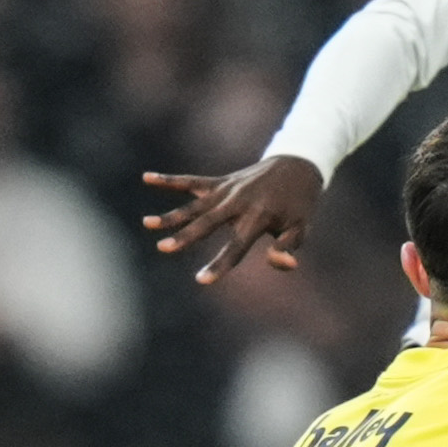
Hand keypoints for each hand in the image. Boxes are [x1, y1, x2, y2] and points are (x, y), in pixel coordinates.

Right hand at [143, 151, 321, 283]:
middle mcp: (239, 202)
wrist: (297, 166)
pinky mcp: (220, 182)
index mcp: (259, 217)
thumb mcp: (301, 228)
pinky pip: (192, 181)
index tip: (201, 280)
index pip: (237, 246)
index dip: (220, 264)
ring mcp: (227, 190)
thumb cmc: (299, 205)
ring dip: (171, 214)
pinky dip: (170, 180)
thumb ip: (288, 247)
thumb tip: (280, 262)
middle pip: (208, 222)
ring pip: (195, 204)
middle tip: (164, 248)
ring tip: (148, 224)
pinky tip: (146, 178)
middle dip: (186, 236)